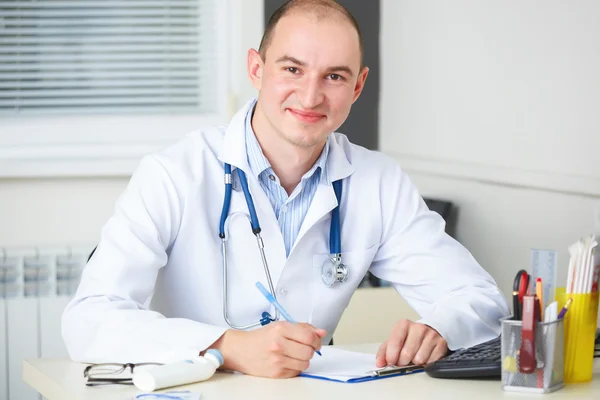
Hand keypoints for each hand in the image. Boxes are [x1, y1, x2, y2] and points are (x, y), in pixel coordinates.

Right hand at [210, 321, 326, 377]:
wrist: (241, 350)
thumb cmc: (261, 338)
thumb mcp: (280, 326)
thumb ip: (303, 328)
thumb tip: (321, 332)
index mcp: (281, 329)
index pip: (309, 337)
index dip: (317, 340)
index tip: (315, 341)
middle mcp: (279, 344)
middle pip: (309, 352)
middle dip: (310, 350)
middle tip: (304, 347)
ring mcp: (277, 360)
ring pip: (305, 363)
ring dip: (303, 359)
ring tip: (293, 354)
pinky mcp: (276, 373)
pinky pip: (297, 372)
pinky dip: (295, 366)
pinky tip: (287, 360)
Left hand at [376, 319, 447, 367]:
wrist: (429, 332)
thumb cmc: (409, 338)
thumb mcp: (394, 341)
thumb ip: (384, 352)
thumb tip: (380, 363)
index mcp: (404, 324)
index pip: (395, 342)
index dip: (391, 356)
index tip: (391, 361)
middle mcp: (418, 327)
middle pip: (406, 354)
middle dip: (403, 361)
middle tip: (404, 360)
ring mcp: (431, 335)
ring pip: (419, 360)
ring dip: (415, 363)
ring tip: (414, 356)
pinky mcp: (441, 344)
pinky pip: (431, 362)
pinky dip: (426, 364)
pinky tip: (425, 357)